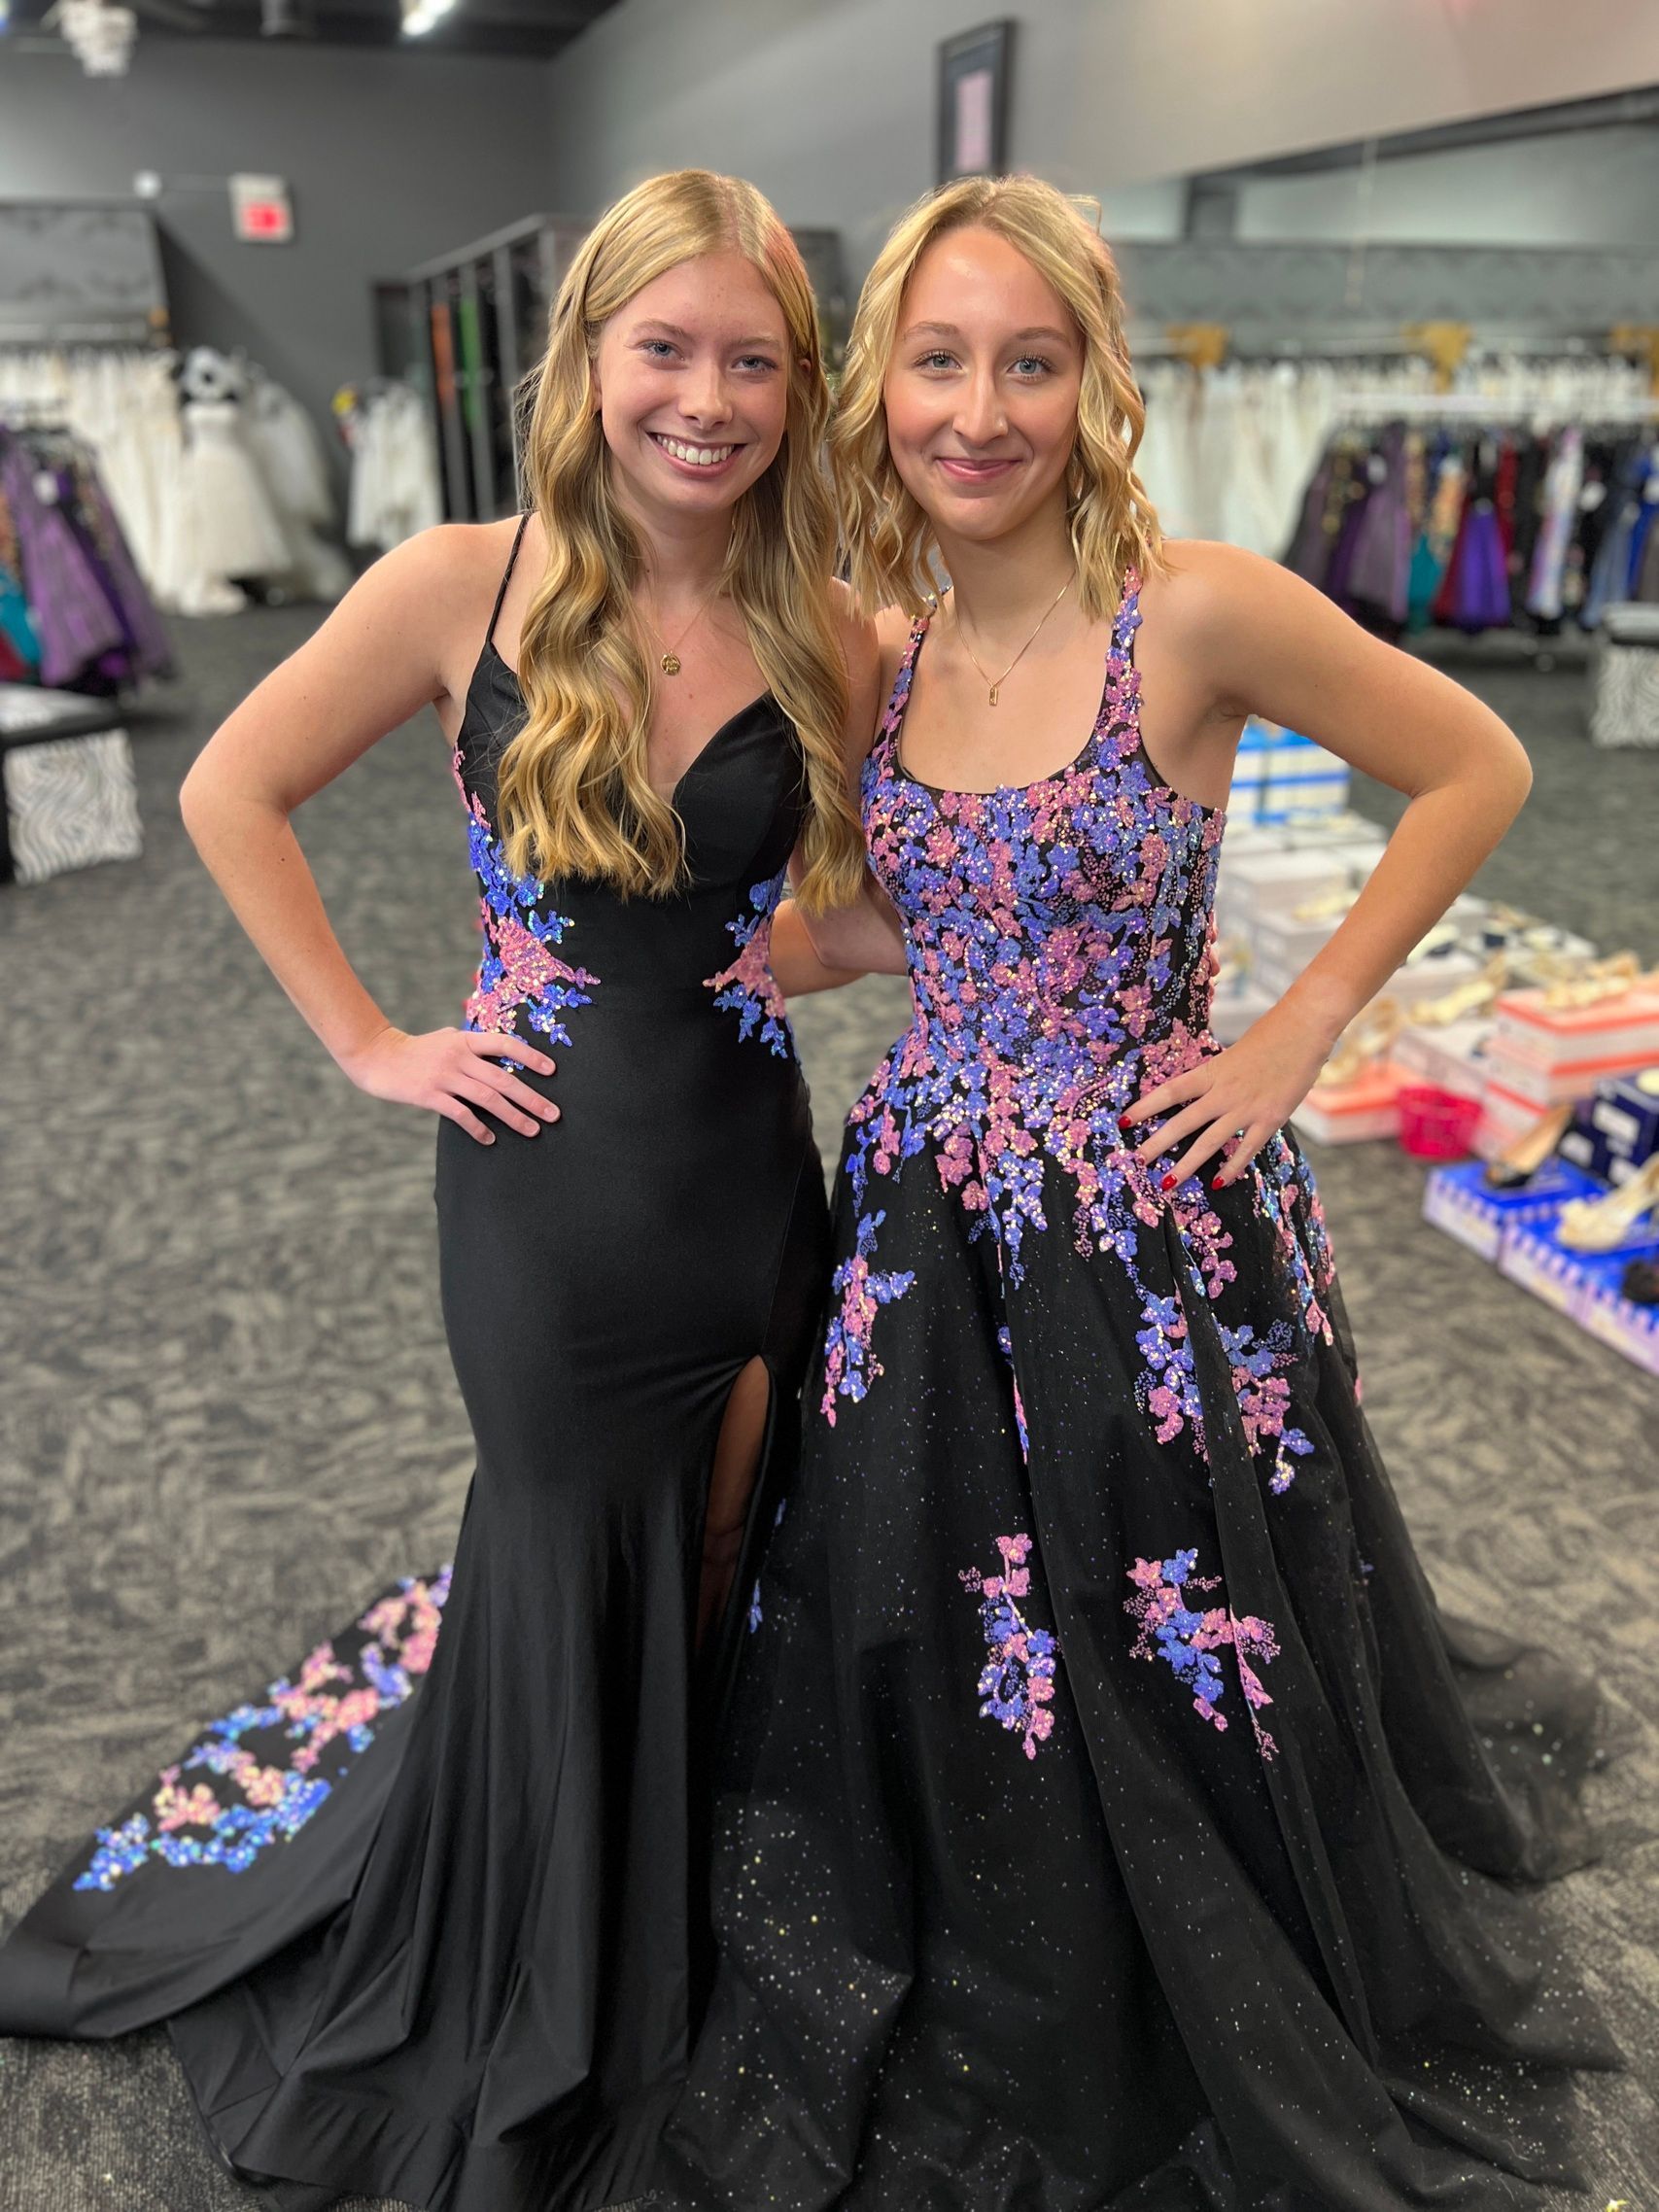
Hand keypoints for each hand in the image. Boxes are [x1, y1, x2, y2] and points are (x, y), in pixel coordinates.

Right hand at [340, 1025, 558, 1146]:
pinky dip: (478, 1127)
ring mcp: (444, 1076)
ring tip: (532, 1130)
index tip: (552, 1071)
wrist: (377, 1056)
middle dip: (532, 1097)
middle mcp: (458, 1056)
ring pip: (488, 1098)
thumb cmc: (415, 1049)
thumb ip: (470, 1044)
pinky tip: (490, 1139)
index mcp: (465, 1040)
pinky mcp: (429, 1095)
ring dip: (513, 1116)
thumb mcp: (445, 1038)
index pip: (504, 1044)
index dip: (530, 1056)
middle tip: (553, 1114)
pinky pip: (460, 1114)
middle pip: (503, 1078)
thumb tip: (495, 1049)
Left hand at [1121, 1004, 1331, 1191]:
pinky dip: (1232, 1167)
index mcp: (1211, 1072)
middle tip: (1137, 1161)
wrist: (1304, 1030)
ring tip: (1167, 1182)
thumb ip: (1217, 1076)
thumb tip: (1199, 1093)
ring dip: (1186, 1165)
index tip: (1123, 1122)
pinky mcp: (1270, 1120)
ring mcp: (1246, 1108)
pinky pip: (1246, 1149)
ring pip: (1209, 1143)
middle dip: (1157, 1144)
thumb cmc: (1270, 1036)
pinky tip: (1219, 1181)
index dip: (1144, 1108)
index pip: (1170, 1092)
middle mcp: (1224, 1093)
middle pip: (1183, 1123)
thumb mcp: (1233, 1054)